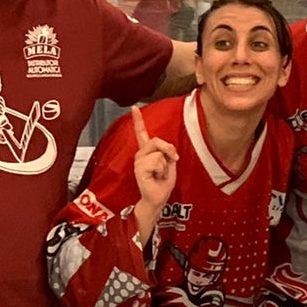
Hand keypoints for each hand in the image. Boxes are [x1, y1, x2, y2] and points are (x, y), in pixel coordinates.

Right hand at [130, 106, 179, 241]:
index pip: (142, 133)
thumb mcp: (169, 163)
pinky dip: (161, 170)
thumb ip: (167, 152)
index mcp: (147, 152)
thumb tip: (168, 149)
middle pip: (156, 140)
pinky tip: (155, 177)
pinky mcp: (139, 168)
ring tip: (160, 174)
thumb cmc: (163, 183)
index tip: (134, 107)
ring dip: (165, 165)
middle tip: (172, 160)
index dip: (138, 120)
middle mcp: (140, 154)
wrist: (158, 199)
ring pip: (158, 153)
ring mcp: (138, 161)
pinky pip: (156, 161)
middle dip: (168, 150)